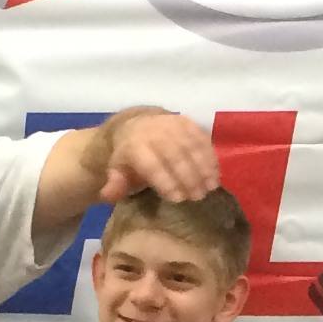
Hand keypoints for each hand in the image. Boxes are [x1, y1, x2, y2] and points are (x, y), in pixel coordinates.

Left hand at [99, 110, 218, 203]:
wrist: (134, 126)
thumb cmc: (129, 157)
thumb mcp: (117, 170)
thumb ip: (115, 183)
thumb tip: (107, 195)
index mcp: (134, 144)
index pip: (152, 163)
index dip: (165, 181)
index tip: (178, 199)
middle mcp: (154, 130)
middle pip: (175, 154)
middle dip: (188, 177)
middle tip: (198, 197)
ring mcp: (173, 124)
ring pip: (191, 146)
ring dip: (204, 167)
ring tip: (210, 188)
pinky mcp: (188, 122)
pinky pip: (202, 138)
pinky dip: (210, 156)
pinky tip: (215, 174)